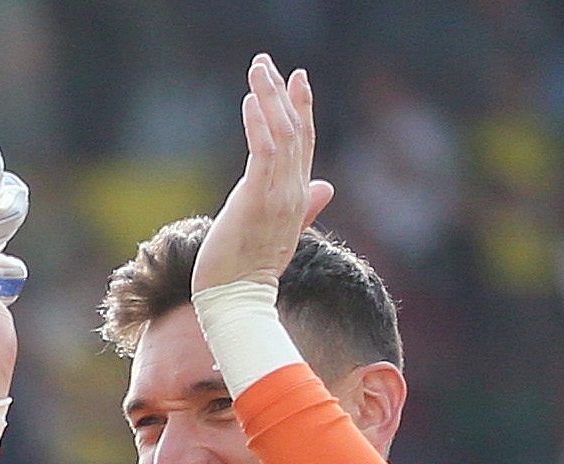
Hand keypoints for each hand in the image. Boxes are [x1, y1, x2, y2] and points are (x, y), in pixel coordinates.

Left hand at [195, 55, 329, 301]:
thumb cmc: (249, 273)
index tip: (297, 80)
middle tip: (269, 62)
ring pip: (282, 134)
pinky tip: (251, 100)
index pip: (305, 143)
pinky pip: (264, 152)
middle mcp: (293, 190)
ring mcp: (278, 194)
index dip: (302, 109)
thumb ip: (302, 205)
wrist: (238, 302)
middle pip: (296, 131)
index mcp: (296, 196)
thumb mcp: (279, 232)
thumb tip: (325, 186)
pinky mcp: (257, 199)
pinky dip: (260, 124)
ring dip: (269, 98)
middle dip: (283, 94)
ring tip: (258, 68)